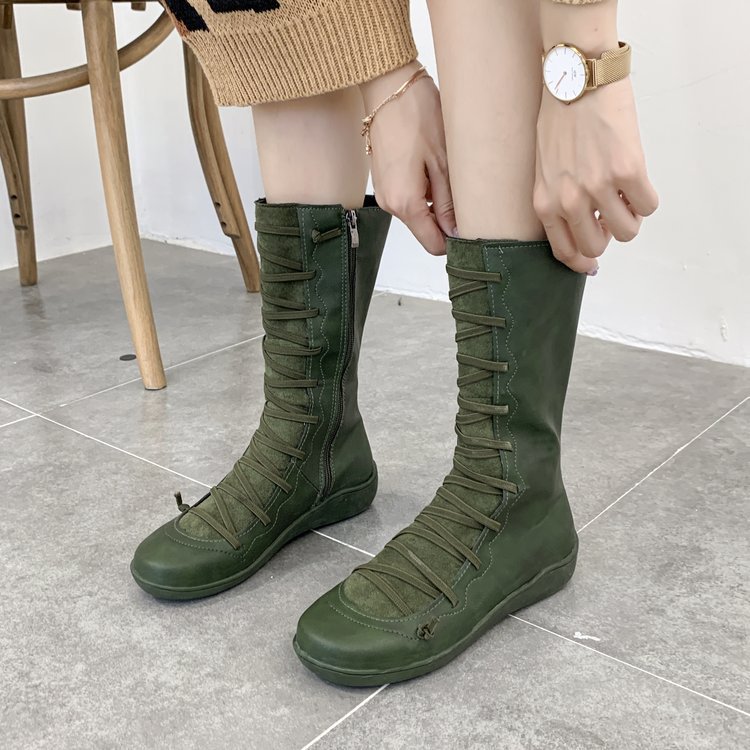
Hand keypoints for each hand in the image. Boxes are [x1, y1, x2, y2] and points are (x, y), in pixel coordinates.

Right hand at [360, 63, 455, 254]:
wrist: (388, 86)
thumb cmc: (416, 115)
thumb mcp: (443, 162)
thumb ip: (448, 203)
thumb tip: (456, 231)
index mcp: (405, 203)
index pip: (434, 244)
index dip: (455, 240)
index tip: (474, 226)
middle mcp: (390, 204)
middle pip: (426, 229)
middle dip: (447, 219)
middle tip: (470, 194)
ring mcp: (385, 192)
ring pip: (418, 212)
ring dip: (436, 201)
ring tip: (451, 173)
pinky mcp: (384, 179)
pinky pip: (409, 196)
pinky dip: (424, 189)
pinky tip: (435, 165)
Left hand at [533, 76, 658, 274]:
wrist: (577, 79)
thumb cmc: (558, 118)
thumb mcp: (544, 168)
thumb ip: (557, 199)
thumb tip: (580, 224)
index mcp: (545, 203)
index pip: (564, 251)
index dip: (582, 261)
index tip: (592, 263)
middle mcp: (569, 201)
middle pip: (597, 247)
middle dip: (607, 234)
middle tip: (610, 214)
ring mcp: (598, 188)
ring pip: (628, 231)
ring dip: (631, 216)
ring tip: (624, 193)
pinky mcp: (627, 172)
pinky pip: (648, 205)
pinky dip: (647, 197)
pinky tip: (636, 179)